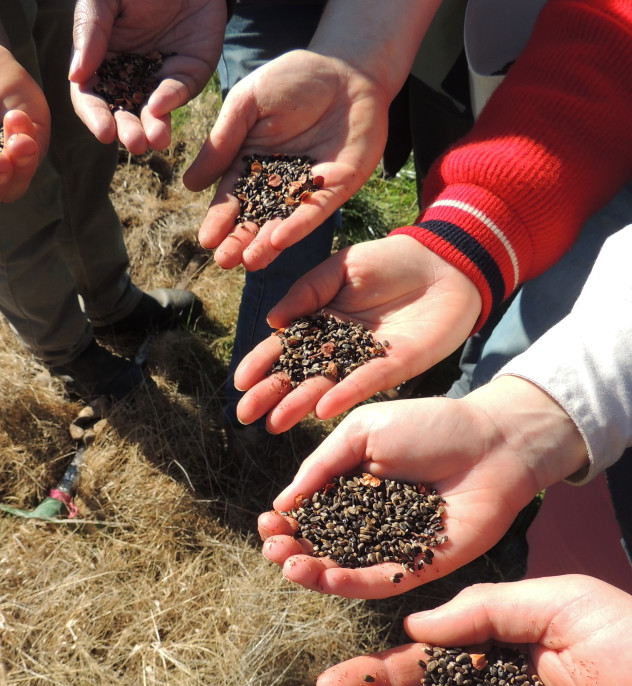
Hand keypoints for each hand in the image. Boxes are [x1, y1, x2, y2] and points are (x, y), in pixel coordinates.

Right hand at [70, 0, 226, 153]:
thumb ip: (89, 29)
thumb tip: (77, 76)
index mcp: (99, 63)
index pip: (91, 98)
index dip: (95, 116)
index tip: (104, 131)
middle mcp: (128, 78)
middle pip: (123, 113)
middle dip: (128, 131)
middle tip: (134, 142)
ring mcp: (159, 79)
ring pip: (153, 114)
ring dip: (153, 129)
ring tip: (155, 139)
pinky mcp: (188, 73)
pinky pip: (180, 91)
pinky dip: (172, 100)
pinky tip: (164, 105)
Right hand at [184, 49, 388, 269]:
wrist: (346, 67)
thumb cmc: (292, 78)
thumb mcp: (247, 103)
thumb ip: (222, 141)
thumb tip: (190, 185)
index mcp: (251, 165)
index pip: (232, 199)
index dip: (219, 220)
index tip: (206, 240)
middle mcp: (277, 184)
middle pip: (255, 219)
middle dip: (240, 241)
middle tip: (224, 262)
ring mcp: (307, 189)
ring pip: (284, 223)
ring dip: (266, 244)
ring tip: (249, 263)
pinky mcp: (336, 188)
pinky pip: (315, 211)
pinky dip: (298, 226)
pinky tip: (280, 239)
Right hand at [232, 235, 481, 431]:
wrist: (445, 263)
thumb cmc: (391, 261)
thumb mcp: (341, 268)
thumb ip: (307, 292)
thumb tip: (273, 322)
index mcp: (321, 322)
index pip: (284, 347)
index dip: (261, 364)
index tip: (240, 383)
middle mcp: (338, 347)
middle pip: (298, 375)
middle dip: (271, 395)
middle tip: (245, 417)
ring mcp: (364, 360)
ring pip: (326, 386)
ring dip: (299, 405)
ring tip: (274, 424)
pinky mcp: (393, 366)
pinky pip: (365, 382)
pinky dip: (344, 394)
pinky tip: (323, 410)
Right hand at [258, 377, 585, 598]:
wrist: (491, 441)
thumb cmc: (429, 426)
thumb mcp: (362, 432)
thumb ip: (322, 465)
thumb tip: (283, 502)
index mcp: (353, 490)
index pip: (310, 514)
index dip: (285, 522)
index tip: (266, 523)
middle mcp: (369, 524)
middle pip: (321, 546)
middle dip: (291, 550)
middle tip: (272, 550)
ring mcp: (393, 548)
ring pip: (344, 569)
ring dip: (313, 573)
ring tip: (288, 566)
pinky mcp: (419, 567)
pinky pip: (379, 581)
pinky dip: (350, 582)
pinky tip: (325, 576)